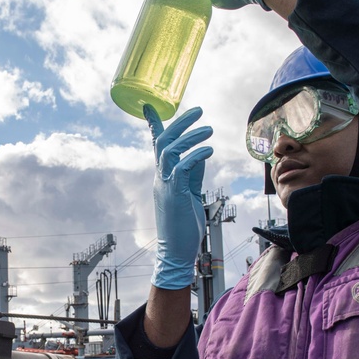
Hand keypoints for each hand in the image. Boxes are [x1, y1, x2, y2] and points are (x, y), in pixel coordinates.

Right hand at [146, 104, 211, 289]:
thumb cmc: (183, 226)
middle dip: (179, 123)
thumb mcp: (190, 193)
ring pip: (170, 151)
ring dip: (190, 137)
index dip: (153, 125)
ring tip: (208, 129)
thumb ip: (193, 173)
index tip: (149, 106)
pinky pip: (182, 167)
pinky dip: (196, 155)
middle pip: (162, 142)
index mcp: (163, 177)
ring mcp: (165, 185)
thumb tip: (200, 153)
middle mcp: (160, 178)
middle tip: (198, 111)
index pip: (156, 145)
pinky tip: (209, 150)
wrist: (176, 252)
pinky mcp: (174, 194)